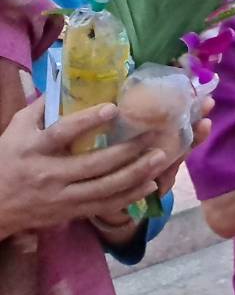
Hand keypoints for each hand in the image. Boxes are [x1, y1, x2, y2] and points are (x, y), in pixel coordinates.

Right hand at [0, 101, 170, 237]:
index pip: (61, 133)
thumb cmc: (6, 159)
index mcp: (33, 148)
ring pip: (104, 188)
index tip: (113, 108)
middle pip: (93, 164)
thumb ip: (40, 107)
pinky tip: (151, 185)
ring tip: (160, 158)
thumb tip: (67, 82)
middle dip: (127, 151)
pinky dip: (129, 196)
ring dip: (136, 174)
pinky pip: (104, 206)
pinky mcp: (69, 212)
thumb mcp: (16, 129)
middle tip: (153, 135)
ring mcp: (61, 196)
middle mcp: (49, 173)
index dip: (87, 121)